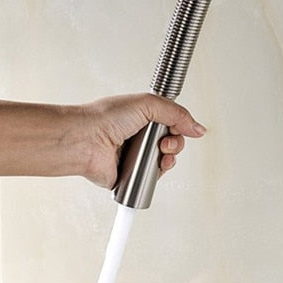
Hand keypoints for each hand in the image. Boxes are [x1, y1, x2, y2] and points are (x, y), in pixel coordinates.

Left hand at [81, 93, 205, 188]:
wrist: (86, 140)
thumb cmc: (104, 118)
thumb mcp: (147, 104)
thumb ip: (176, 113)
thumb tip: (197, 127)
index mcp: (141, 118)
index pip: (171, 123)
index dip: (179, 126)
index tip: (180, 127)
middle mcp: (138, 137)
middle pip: (172, 144)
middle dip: (175, 145)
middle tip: (164, 143)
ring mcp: (135, 157)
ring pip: (165, 162)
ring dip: (168, 160)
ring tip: (158, 155)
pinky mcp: (130, 175)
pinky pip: (152, 179)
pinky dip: (155, 175)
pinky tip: (151, 168)